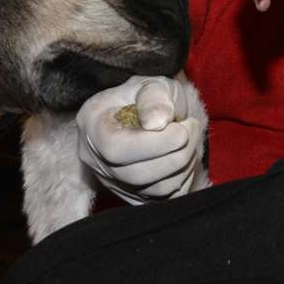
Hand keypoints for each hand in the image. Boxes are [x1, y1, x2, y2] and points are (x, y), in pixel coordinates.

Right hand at [76, 75, 206, 203]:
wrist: (150, 113)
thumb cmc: (148, 96)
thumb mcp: (151, 84)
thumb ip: (154, 98)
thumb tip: (157, 123)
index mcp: (91, 124)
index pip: (116, 148)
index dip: (155, 144)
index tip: (182, 129)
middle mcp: (93, 157)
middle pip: (135, 174)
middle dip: (175, 154)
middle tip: (192, 130)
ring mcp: (110, 180)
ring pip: (153, 190)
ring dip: (183, 167)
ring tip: (189, 141)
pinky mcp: (130, 195)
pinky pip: (163, 200)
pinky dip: (182, 179)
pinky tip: (184, 158)